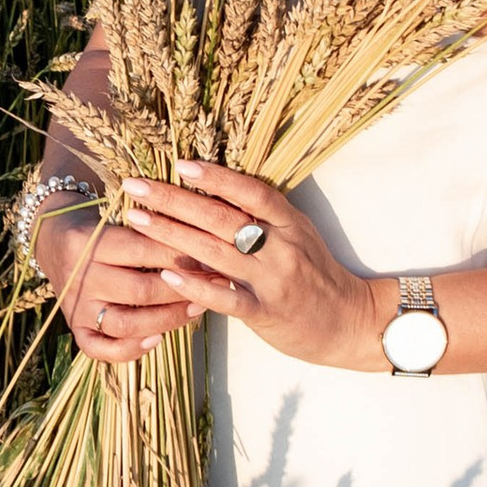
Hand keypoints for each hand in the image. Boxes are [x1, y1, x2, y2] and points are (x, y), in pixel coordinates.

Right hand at [33, 206, 196, 367]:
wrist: (51, 236)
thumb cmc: (96, 224)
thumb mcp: (116, 216)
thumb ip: (149, 230)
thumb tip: (203, 242)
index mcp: (89, 243)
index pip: (143, 251)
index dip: (182, 256)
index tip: (212, 256)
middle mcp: (81, 277)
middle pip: (141, 291)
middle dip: (184, 289)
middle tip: (215, 282)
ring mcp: (76, 306)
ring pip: (126, 324)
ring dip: (168, 319)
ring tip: (198, 307)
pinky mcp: (74, 327)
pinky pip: (100, 349)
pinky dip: (129, 350)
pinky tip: (156, 339)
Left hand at [117, 160, 388, 372]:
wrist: (350, 322)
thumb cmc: (317, 276)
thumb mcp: (299, 236)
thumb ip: (264, 217)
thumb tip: (216, 192)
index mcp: (290, 223)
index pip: (250, 192)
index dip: (216, 176)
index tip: (180, 164)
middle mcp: (281, 247)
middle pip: (221, 217)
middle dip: (173, 199)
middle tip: (136, 187)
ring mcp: (273, 280)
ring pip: (215, 252)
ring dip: (171, 234)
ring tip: (137, 220)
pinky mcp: (266, 313)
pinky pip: (225, 297)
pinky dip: (195, 284)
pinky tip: (167, 273)